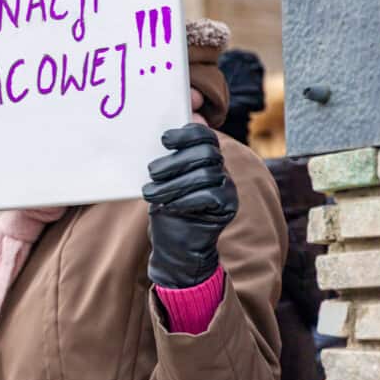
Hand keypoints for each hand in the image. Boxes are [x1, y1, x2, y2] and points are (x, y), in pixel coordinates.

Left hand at [143, 123, 237, 288]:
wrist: (177, 246)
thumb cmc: (167, 207)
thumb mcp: (163, 180)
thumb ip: (168, 160)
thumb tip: (163, 136)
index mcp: (205, 158)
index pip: (205, 136)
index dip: (186, 134)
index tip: (164, 140)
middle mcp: (221, 170)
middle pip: (206, 153)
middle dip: (175, 161)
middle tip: (153, 173)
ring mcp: (228, 188)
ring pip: (206, 175)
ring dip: (173, 184)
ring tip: (151, 193)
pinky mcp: (229, 207)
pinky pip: (210, 196)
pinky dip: (185, 200)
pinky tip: (169, 206)